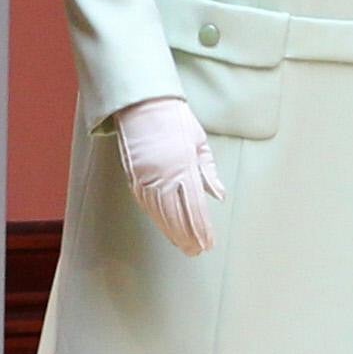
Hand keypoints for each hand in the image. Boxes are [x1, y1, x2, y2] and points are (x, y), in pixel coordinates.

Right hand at [113, 95, 223, 256]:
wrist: (141, 103)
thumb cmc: (174, 119)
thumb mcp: (199, 141)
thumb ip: (208, 171)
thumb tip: (218, 195)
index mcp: (183, 165)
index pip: (194, 207)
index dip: (201, 229)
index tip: (208, 242)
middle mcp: (163, 174)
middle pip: (176, 215)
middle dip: (188, 235)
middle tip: (196, 250)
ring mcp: (145, 175)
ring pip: (159, 212)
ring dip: (171, 231)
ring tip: (182, 245)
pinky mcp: (133, 174)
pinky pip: (145, 202)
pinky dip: (156, 217)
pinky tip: (163, 226)